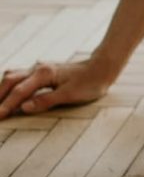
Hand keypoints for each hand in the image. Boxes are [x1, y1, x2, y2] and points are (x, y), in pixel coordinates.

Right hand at [0, 59, 115, 118]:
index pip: (20, 91)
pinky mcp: (41, 72)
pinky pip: (18, 77)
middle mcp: (38, 68)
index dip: (7, 104)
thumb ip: (46, 100)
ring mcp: (39, 69)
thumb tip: (23, 108)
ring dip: (1, 90)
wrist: (101, 68)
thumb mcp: (71, 95)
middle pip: (10, 81)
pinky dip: (8, 86)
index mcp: (44, 74)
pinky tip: (5, 94)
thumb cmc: (89, 82)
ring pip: (12, 77)